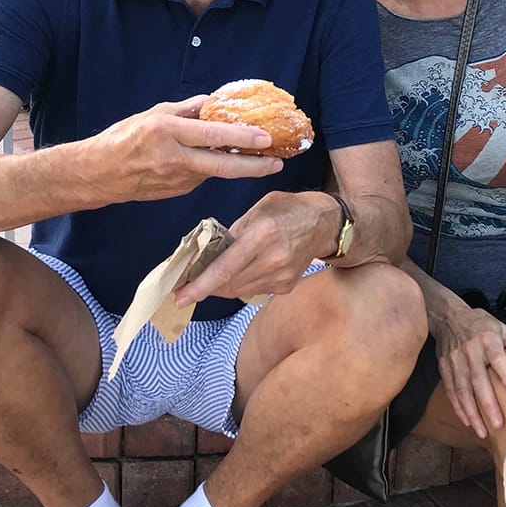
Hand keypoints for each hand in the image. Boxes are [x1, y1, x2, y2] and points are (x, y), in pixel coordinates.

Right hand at [90, 95, 282, 201]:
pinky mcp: (177, 191)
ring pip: (215, 172)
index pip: (212, 136)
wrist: (97, 174)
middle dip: (255, 166)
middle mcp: (174, 159)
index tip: (265, 138)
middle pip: (222, 167)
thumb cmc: (122, 138)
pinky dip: (214, 168)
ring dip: (237, 165)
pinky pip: (202, 177)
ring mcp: (176, 180)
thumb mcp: (154, 113)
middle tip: (277, 162)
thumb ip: (187, 109)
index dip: (242, 139)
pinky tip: (221, 160)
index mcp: (167, 133)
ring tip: (259, 156)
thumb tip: (215, 103)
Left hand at [175, 190, 325, 305]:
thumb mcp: (258, 209)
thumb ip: (233, 232)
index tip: (180, 297)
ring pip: (238, 290)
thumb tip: (208, 253)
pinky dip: (241, 283)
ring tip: (216, 272)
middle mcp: (273, 259)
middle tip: (189, 281)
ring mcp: (281, 276)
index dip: (200, 286)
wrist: (325, 224)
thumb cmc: (287, 209)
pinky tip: (245, 269)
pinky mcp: (285, 286)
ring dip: (222, 285)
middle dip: (206, 285)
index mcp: (262, 234)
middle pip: (228, 283)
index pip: (225, 268)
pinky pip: (252, 290)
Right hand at [435, 304, 505, 437]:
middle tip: (499, 424)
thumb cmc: (481, 325)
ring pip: (462, 389)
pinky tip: (467, 422)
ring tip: (482, 430)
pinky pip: (451, 390)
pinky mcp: (444, 367)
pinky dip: (458, 407)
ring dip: (472, 412)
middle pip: (478, 380)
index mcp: (488, 339)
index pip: (498, 359)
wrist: (449, 316)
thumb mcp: (504, 330)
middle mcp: (470, 350)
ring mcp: (455, 360)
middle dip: (488, 404)